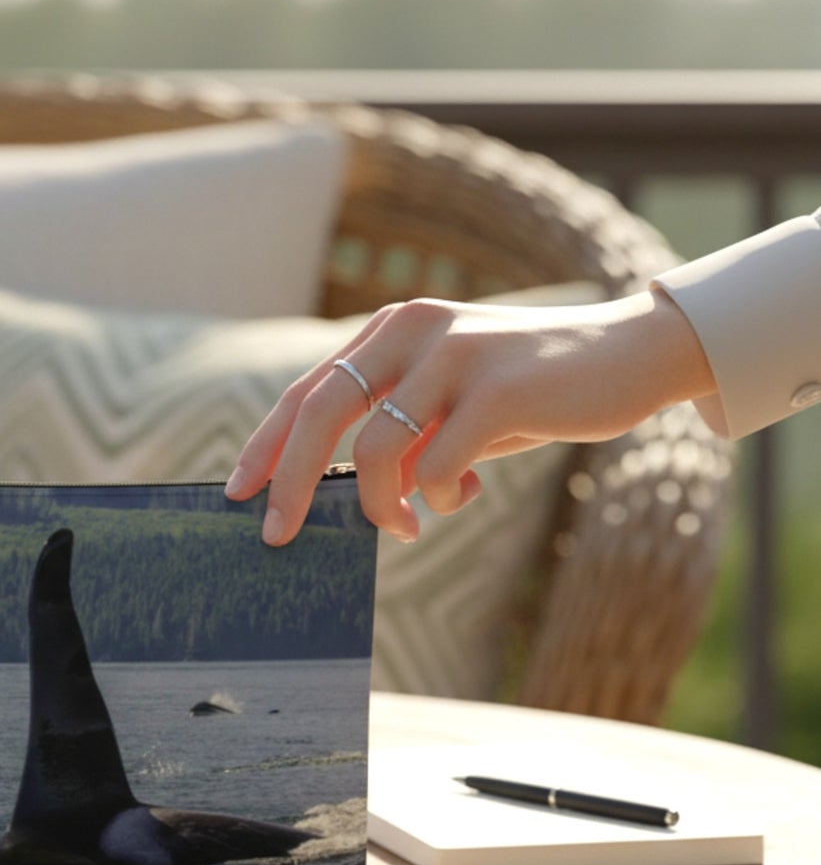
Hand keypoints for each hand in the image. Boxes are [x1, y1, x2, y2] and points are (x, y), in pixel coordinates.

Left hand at [224, 290, 717, 543]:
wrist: (628, 356)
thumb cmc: (525, 393)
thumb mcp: (447, 411)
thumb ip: (395, 439)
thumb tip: (338, 496)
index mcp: (391, 330)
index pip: (306, 390)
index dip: (266, 443)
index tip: (237, 491)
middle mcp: (413, 331)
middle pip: (319, 412)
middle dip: (291, 481)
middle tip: (277, 534)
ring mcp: (455, 354)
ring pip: (375, 450)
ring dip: (380, 506)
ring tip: (406, 527)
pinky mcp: (499, 388)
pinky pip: (436, 466)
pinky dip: (439, 498)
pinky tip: (465, 495)